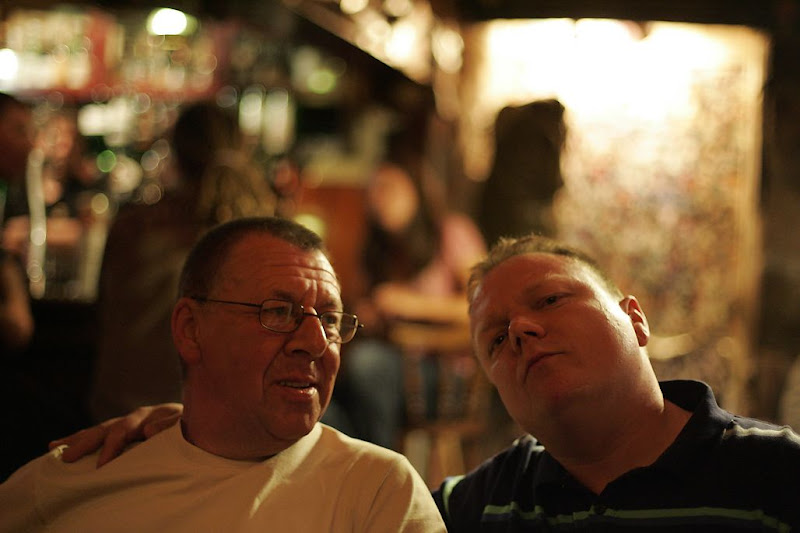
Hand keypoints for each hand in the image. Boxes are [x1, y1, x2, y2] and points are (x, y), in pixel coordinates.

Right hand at [48, 403, 183, 466]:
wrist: (204, 424)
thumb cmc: (196, 427)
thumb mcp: (188, 424)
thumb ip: (171, 425)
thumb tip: (147, 430)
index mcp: (152, 415)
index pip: (125, 429)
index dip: (112, 446)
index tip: (101, 464)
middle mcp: (138, 418)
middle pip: (107, 429)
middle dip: (87, 443)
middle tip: (68, 458)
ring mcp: (131, 424)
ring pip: (100, 431)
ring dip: (79, 440)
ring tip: (56, 447)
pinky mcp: (128, 433)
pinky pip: (102, 436)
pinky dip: (83, 439)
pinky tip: (62, 445)